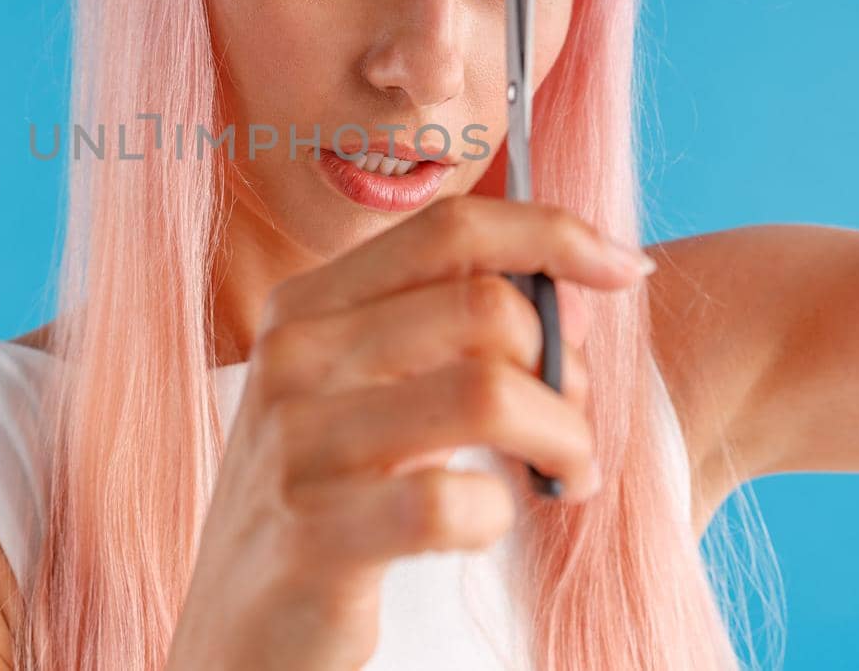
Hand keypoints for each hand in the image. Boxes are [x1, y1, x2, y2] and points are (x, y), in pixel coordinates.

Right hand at [164, 195, 654, 670]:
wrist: (234, 628)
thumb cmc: (319, 498)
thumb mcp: (352, 392)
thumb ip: (437, 329)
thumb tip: (567, 293)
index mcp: (305, 307)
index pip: (448, 230)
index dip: (552, 235)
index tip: (624, 269)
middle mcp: (292, 358)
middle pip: (485, 307)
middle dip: (566, 367)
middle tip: (574, 423)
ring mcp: (296, 446)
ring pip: (487, 393)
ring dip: (560, 438)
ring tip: (564, 475)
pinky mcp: (315, 536)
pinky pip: (456, 501)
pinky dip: (499, 512)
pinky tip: (489, 522)